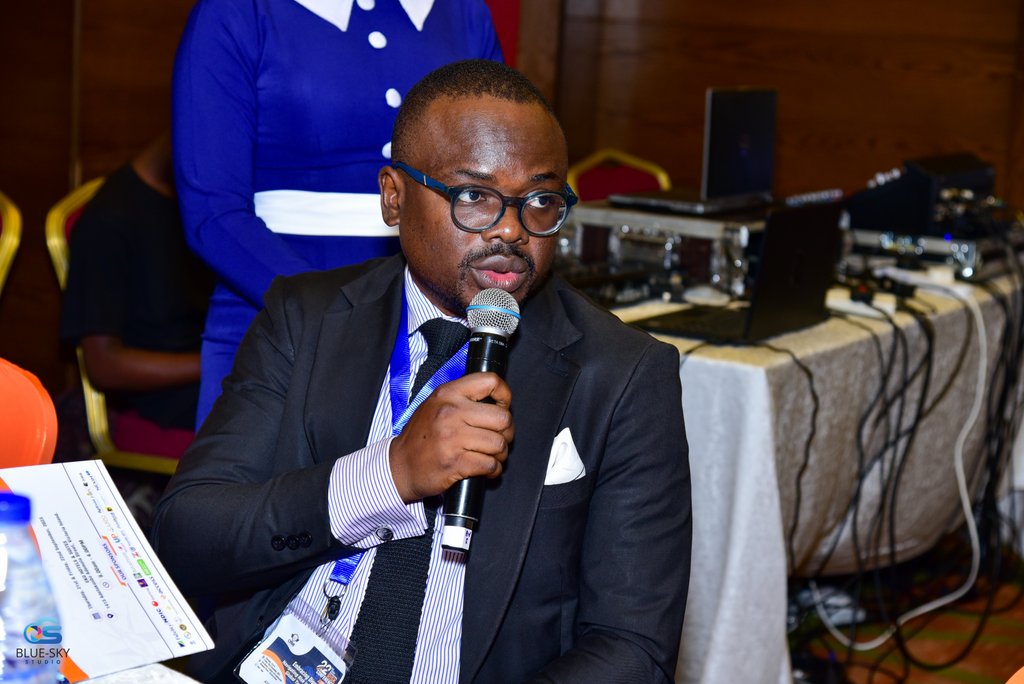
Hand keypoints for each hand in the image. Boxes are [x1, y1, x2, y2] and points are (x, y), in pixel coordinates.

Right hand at [389, 372, 513, 502]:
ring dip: (501, 454)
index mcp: (448, 394)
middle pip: (502, 417)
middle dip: (507, 432)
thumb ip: (463, 398)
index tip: (502, 407)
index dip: (504, 395)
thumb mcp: (436, 404)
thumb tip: (497, 402)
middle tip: (500, 438)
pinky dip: (494, 470)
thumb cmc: (421, 436)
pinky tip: (487, 469)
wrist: (399, 465)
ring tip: (493, 456)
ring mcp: (452, 438)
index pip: (489, 381)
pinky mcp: (455, 463)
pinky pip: (490, 465)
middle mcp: (450, 412)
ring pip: (499, 444)